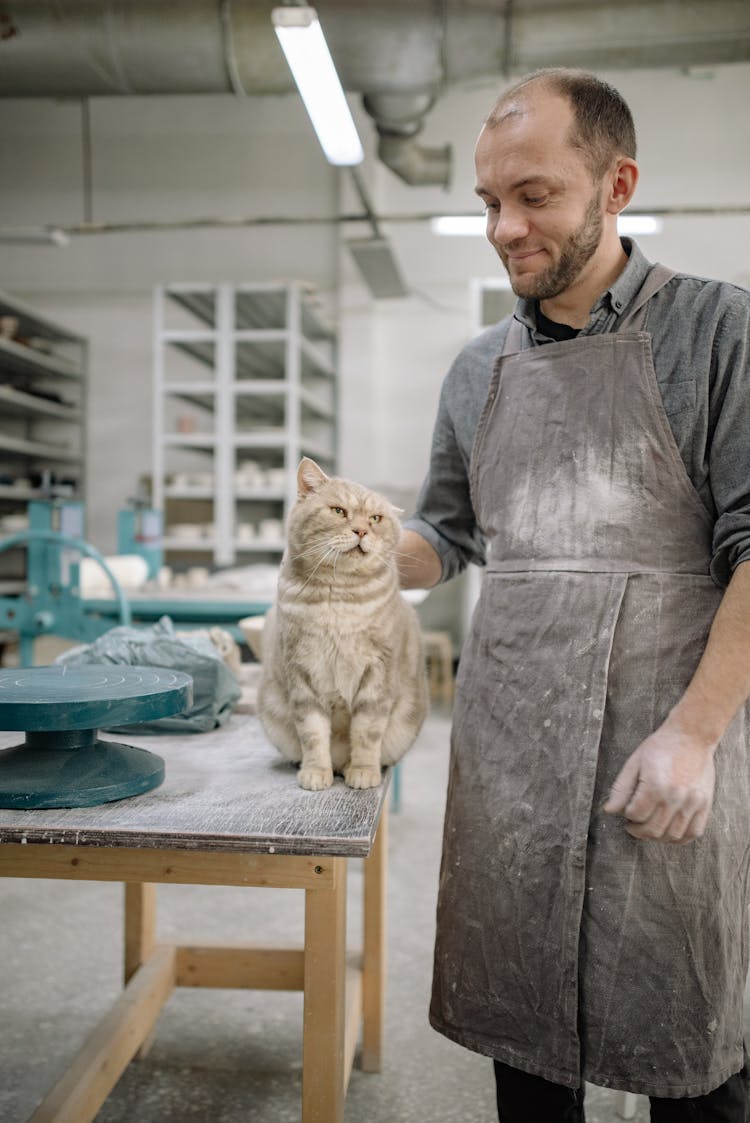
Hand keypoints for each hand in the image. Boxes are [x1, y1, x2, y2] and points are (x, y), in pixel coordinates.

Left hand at [603, 723, 715, 842]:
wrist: (692, 736)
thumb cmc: (661, 746)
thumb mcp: (634, 762)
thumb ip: (621, 788)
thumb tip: (609, 810)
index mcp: (655, 785)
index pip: (636, 815)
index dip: (627, 816)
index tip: (627, 811)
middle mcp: (675, 797)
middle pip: (653, 830)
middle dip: (639, 831)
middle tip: (634, 826)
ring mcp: (692, 802)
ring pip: (673, 836)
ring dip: (658, 837)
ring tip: (650, 828)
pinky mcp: (705, 804)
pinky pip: (694, 832)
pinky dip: (681, 838)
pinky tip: (670, 832)